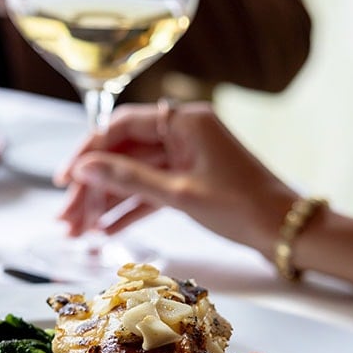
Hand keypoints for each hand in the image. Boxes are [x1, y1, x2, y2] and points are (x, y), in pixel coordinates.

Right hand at [56, 102, 298, 256]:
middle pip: (123, 152)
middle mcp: (184, 131)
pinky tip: (106, 230)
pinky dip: (129, 208)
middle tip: (66, 217)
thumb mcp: (179, 194)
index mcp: (184, 121)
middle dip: (93, 186)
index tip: (66, 181)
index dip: (88, 151)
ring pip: (134, 174)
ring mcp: (187, 156)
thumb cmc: (241, 207)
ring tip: (79, 231)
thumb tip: (85, 168)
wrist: (286, 230)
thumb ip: (129, 179)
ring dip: (106, 201)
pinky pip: (151, 189)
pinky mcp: (191, 179)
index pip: (121, 126)